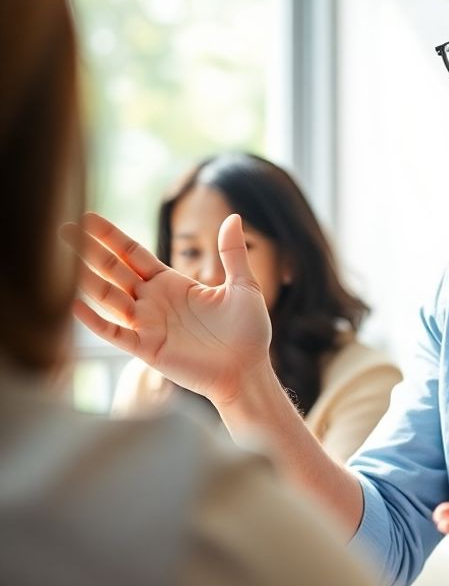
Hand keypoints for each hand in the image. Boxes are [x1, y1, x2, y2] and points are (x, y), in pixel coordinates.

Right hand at [64, 212, 273, 405]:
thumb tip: (233, 216)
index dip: (111, 236)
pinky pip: (115, 332)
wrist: (248, 371)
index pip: (134, 253)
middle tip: (63, 228)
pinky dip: (95, 320)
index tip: (89, 216)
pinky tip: (75, 305)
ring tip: (63, 261)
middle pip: (114, 270)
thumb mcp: (243, 286)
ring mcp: (147, 324)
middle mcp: (153, 301)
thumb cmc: (248, 331)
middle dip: (89, 250)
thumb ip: (233, 253)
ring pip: (110, 297)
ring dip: (88, 280)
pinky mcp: (147, 348)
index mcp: (172, 282)